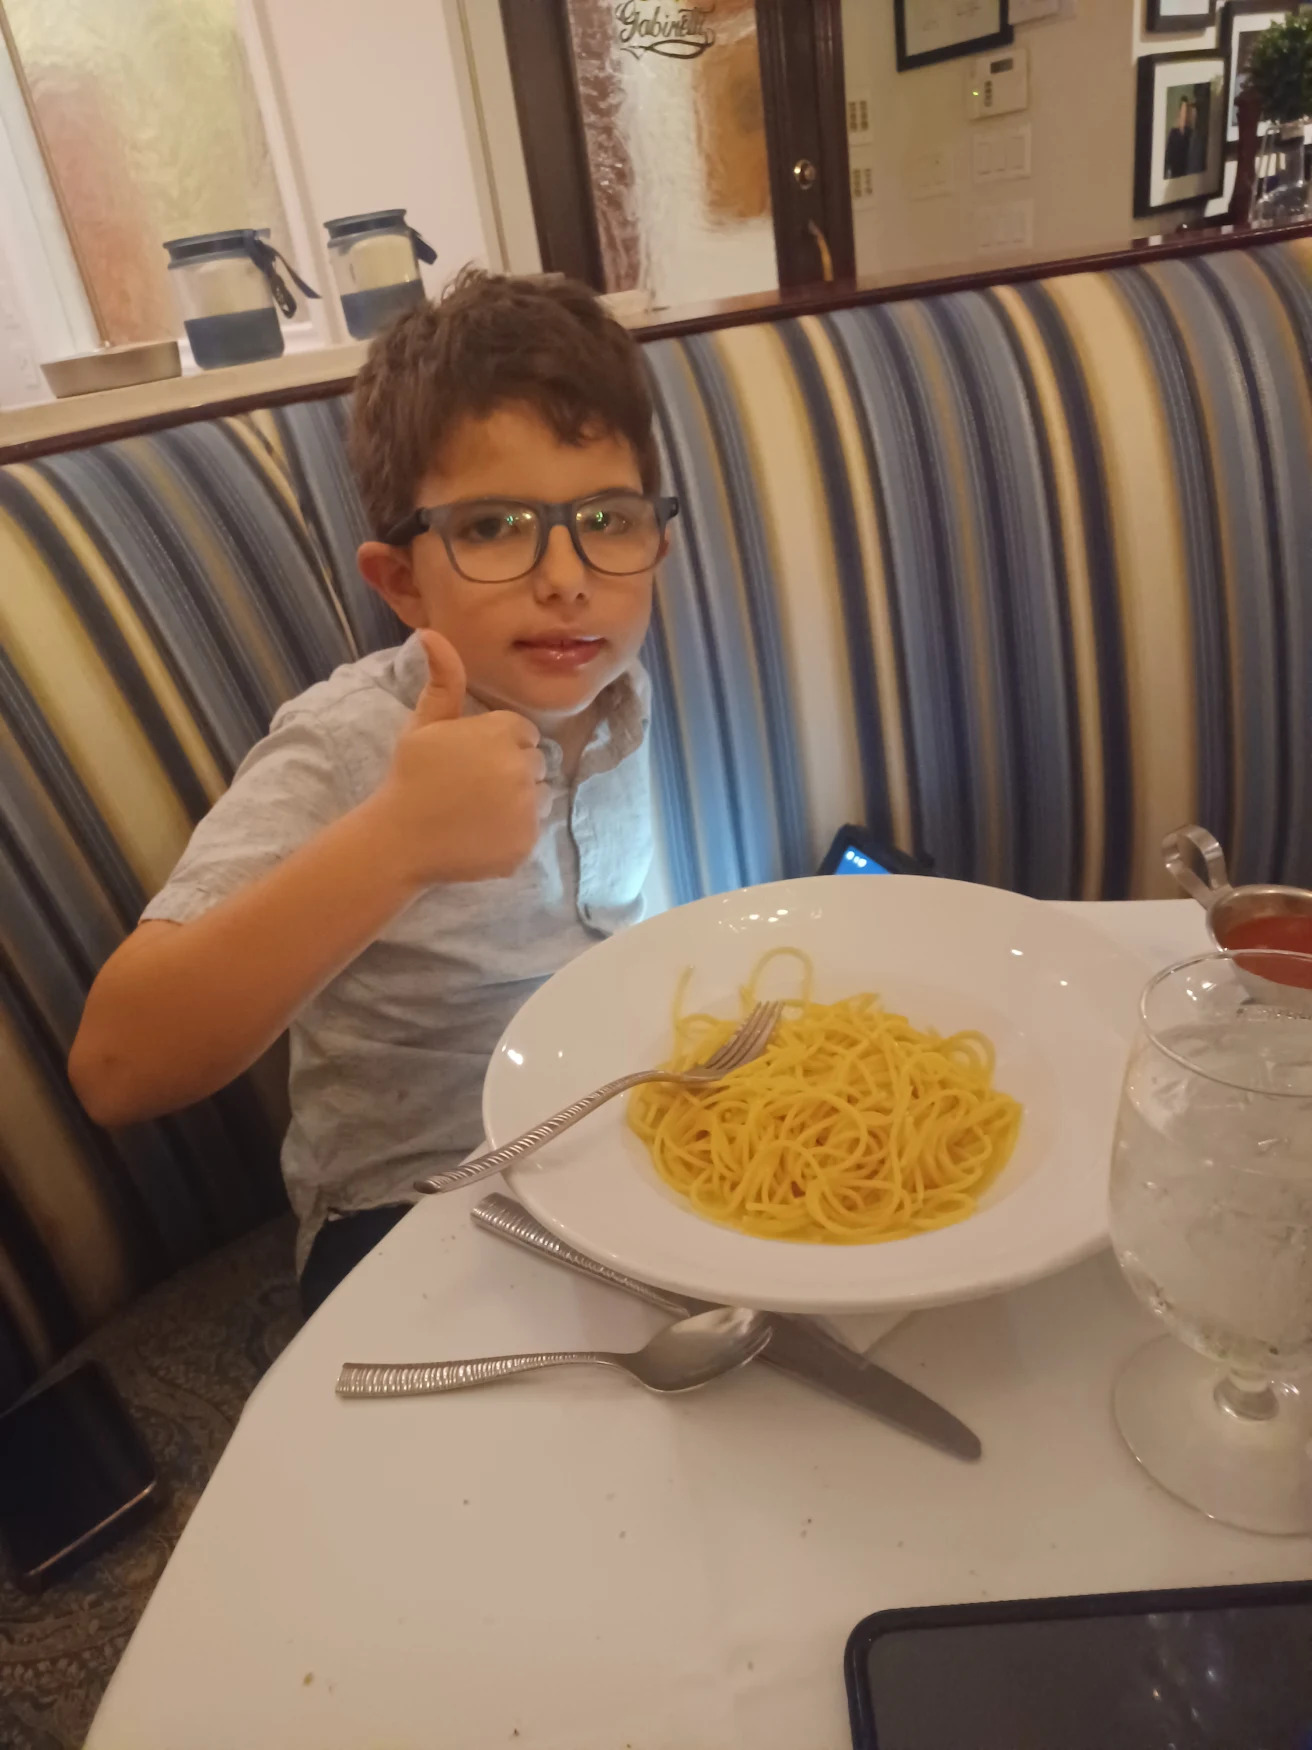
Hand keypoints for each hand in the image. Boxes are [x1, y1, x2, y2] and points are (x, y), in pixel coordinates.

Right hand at [369, 630, 547, 886]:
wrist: (400, 838)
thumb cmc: (411, 775)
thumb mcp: (425, 722)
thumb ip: (443, 679)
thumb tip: (431, 632)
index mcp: (503, 732)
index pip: (523, 733)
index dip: (498, 745)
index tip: (471, 760)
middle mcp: (523, 766)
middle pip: (535, 763)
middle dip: (511, 771)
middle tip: (472, 786)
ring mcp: (528, 807)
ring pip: (540, 796)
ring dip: (519, 801)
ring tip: (479, 809)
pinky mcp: (528, 841)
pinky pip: (533, 829)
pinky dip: (514, 832)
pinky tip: (482, 832)